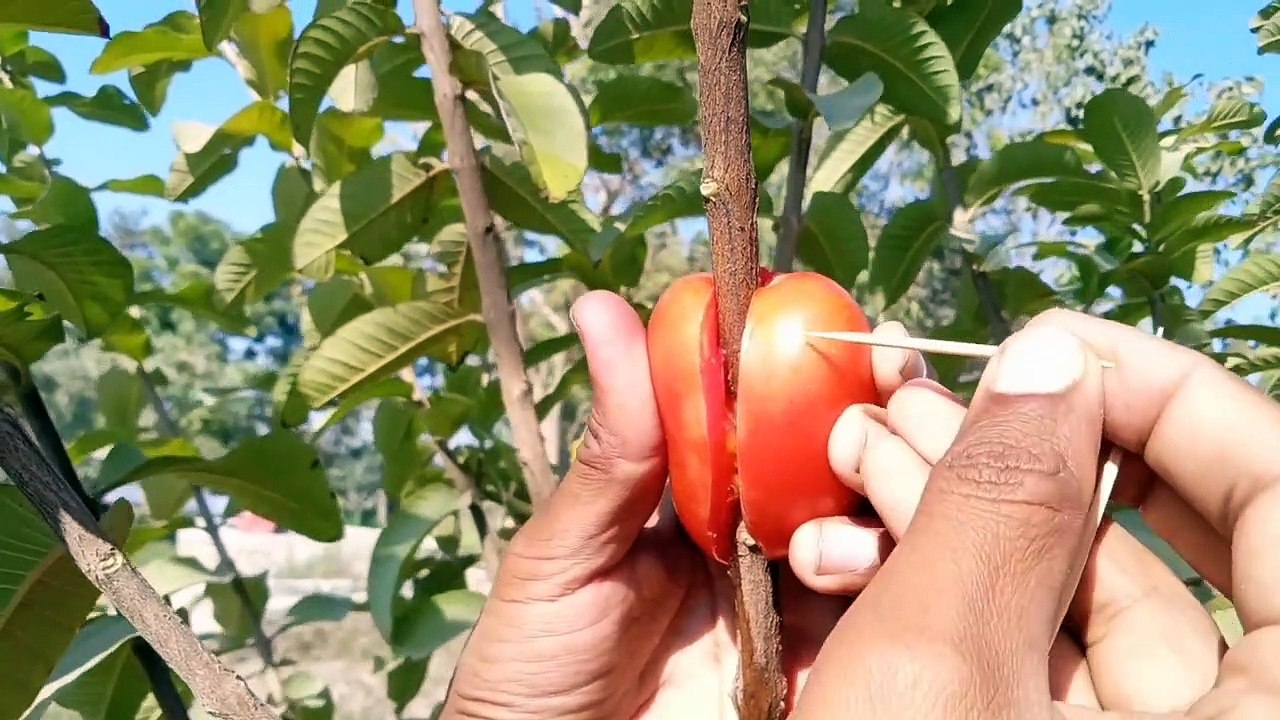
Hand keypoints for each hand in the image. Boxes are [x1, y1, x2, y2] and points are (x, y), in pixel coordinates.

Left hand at [440, 290, 926, 718]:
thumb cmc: (532, 665)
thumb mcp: (566, 551)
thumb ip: (612, 445)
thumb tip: (602, 306)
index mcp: (702, 506)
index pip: (773, 423)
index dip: (816, 371)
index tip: (848, 327)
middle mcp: (763, 548)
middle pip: (843, 467)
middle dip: (878, 419)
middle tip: (887, 385)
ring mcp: (798, 612)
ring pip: (876, 530)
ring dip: (890, 485)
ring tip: (860, 474)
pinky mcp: (824, 673)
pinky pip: (881, 618)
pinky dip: (897, 575)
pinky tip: (877, 548)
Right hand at [791, 309, 1279, 717]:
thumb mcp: (932, 668)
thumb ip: (998, 504)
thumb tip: (1053, 359)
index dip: (1178, 399)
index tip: (1051, 344)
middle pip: (1171, 555)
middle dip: (1028, 457)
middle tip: (924, 397)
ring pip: (1082, 608)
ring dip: (960, 515)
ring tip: (854, 453)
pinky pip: (1035, 665)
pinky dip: (950, 595)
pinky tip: (849, 547)